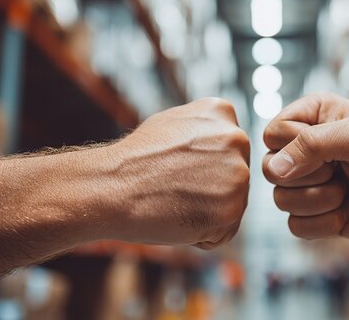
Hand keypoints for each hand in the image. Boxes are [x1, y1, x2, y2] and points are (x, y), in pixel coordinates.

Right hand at [103, 98, 249, 248]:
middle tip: (173, 185)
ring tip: (176, 201)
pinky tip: (179, 217)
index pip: (229, 151)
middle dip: (209, 189)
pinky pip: (224, 232)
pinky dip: (203, 234)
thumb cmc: (135, 159)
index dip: (201, 166)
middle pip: (234, 177)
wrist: (110, 187)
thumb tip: (226, 140)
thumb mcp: (174, 121)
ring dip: (206, 212)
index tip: (175, 164)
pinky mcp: (231, 209)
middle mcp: (237, 139)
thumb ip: (206, 128)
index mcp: (222, 113)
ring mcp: (238, 175)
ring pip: (231, 205)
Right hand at [263, 93, 348, 240]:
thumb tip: (274, 169)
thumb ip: (313, 145)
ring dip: (319, 201)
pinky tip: (346, 212)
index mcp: (311, 118)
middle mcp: (304, 149)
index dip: (295, 147)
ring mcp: (308, 183)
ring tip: (346, 192)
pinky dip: (323, 224)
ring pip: (279, 200)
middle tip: (341, 172)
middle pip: (269, 169)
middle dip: (309, 177)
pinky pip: (295, 226)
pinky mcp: (315, 213)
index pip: (272, 134)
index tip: (332, 149)